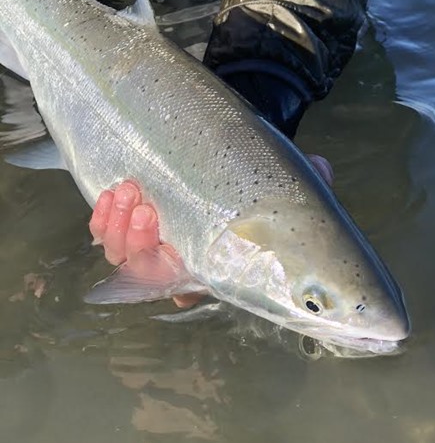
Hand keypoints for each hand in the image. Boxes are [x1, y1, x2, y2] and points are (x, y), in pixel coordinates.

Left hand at [89, 156, 332, 307]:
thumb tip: (323, 167)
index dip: (178, 283)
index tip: (179, 255)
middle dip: (141, 245)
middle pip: (146, 274)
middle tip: (148, 208)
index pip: (192, 287)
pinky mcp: (124, 220)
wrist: (217, 155)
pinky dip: (102, 219)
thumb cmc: (245, 178)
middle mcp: (174, 257)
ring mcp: (146, 240)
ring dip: (121, 227)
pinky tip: (111, 195)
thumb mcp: (276, 180)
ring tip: (130, 190)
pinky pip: (103, 233)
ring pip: (121, 254)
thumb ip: (301, 182)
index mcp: (211, 260)